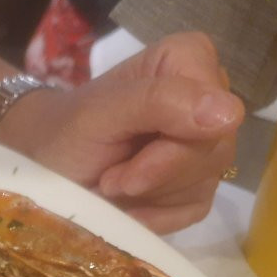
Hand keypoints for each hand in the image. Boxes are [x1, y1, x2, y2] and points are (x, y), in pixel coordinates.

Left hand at [0, 32, 243, 231]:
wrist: (46, 169)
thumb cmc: (65, 133)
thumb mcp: (100, 114)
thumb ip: (159, 102)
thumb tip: (230, 113)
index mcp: (190, 60)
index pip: (217, 115)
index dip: (170, 150)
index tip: (120, 160)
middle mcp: (207, 97)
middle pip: (214, 153)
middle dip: (153, 176)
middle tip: (109, 178)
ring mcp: (205, 145)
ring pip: (205, 185)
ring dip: (149, 197)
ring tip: (111, 185)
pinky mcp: (197, 186)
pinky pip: (194, 210)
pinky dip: (154, 217)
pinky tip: (126, 206)